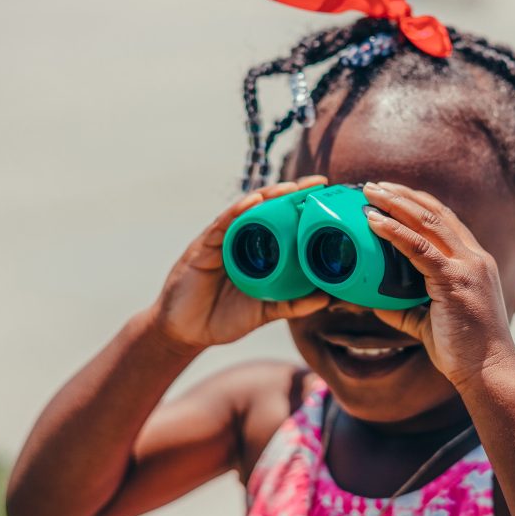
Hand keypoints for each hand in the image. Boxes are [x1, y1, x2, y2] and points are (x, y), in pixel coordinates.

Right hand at [146, 176, 330, 354]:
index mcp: (258, 252)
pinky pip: (222, 224)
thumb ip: (292, 304)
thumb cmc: (224, 318)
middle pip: (268, 209)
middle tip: (317, 183)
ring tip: (290, 188)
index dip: (303, 208)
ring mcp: (223, 240)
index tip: (327, 196)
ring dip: (268, 196)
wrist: (187, 332)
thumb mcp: (265, 311)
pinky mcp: (204, 245)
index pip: (283, 223)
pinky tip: (253, 201)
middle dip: (291, 193)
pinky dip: (237, 210)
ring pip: (247, 210)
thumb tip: (327, 298)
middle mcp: (242, 240)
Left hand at [362, 181, 514, 387]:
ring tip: (370, 193)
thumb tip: (374, 301)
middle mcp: (474, 258)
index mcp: (474, 263)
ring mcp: (468, 266)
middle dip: (402, 195)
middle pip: (435, 212)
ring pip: (427, 222)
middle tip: (373, 185)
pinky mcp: (456, 280)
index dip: (417, 203)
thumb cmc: (464, 352)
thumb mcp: (429, 323)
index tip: (391, 193)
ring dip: (396, 203)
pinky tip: (374, 222)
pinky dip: (394, 231)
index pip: (445, 220)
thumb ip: (405, 308)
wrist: (489, 372)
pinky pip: (419, 248)